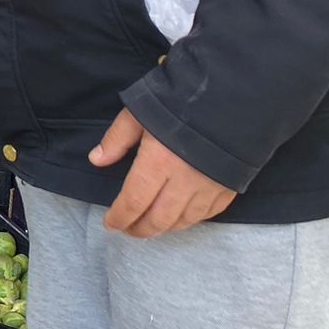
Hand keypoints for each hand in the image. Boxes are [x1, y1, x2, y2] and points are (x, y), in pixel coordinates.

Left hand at [90, 109, 235, 236]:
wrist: (232, 99)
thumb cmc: (180, 102)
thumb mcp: (139, 113)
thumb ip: (116, 139)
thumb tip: (96, 160)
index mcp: (157, 163)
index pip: (133, 202)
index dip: (119, 217)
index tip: (110, 223)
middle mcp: (183, 182)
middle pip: (158, 219)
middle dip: (139, 229)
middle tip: (128, 229)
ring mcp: (208, 188)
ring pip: (183, 221)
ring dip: (164, 228)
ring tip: (150, 226)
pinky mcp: (228, 188)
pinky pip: (206, 215)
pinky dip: (189, 220)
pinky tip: (180, 218)